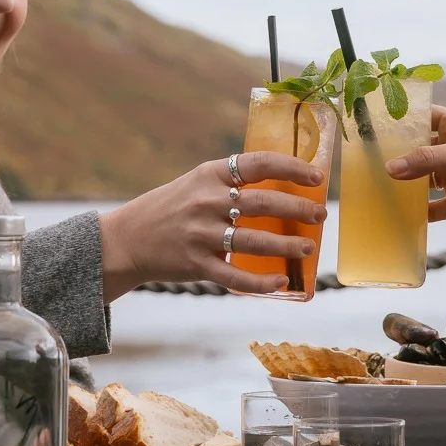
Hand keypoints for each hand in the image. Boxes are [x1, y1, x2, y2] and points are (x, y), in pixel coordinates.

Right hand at [100, 152, 327, 298]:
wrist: (126, 239)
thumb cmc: (171, 209)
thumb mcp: (197, 184)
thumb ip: (232, 184)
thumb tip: (284, 188)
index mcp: (210, 175)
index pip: (258, 163)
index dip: (292, 168)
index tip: (316, 177)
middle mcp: (205, 201)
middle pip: (262, 202)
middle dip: (297, 210)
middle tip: (320, 216)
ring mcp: (199, 234)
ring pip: (253, 240)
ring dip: (286, 245)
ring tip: (308, 247)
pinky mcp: (194, 264)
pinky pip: (234, 276)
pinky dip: (260, 282)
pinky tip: (281, 281)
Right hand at [387, 106, 445, 232]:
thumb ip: (426, 160)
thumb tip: (390, 169)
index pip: (427, 117)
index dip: (406, 119)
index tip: (379, 123)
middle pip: (420, 150)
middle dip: (398, 155)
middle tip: (369, 159)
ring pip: (423, 180)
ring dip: (405, 184)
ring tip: (376, 187)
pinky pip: (432, 208)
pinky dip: (418, 212)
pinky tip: (399, 216)